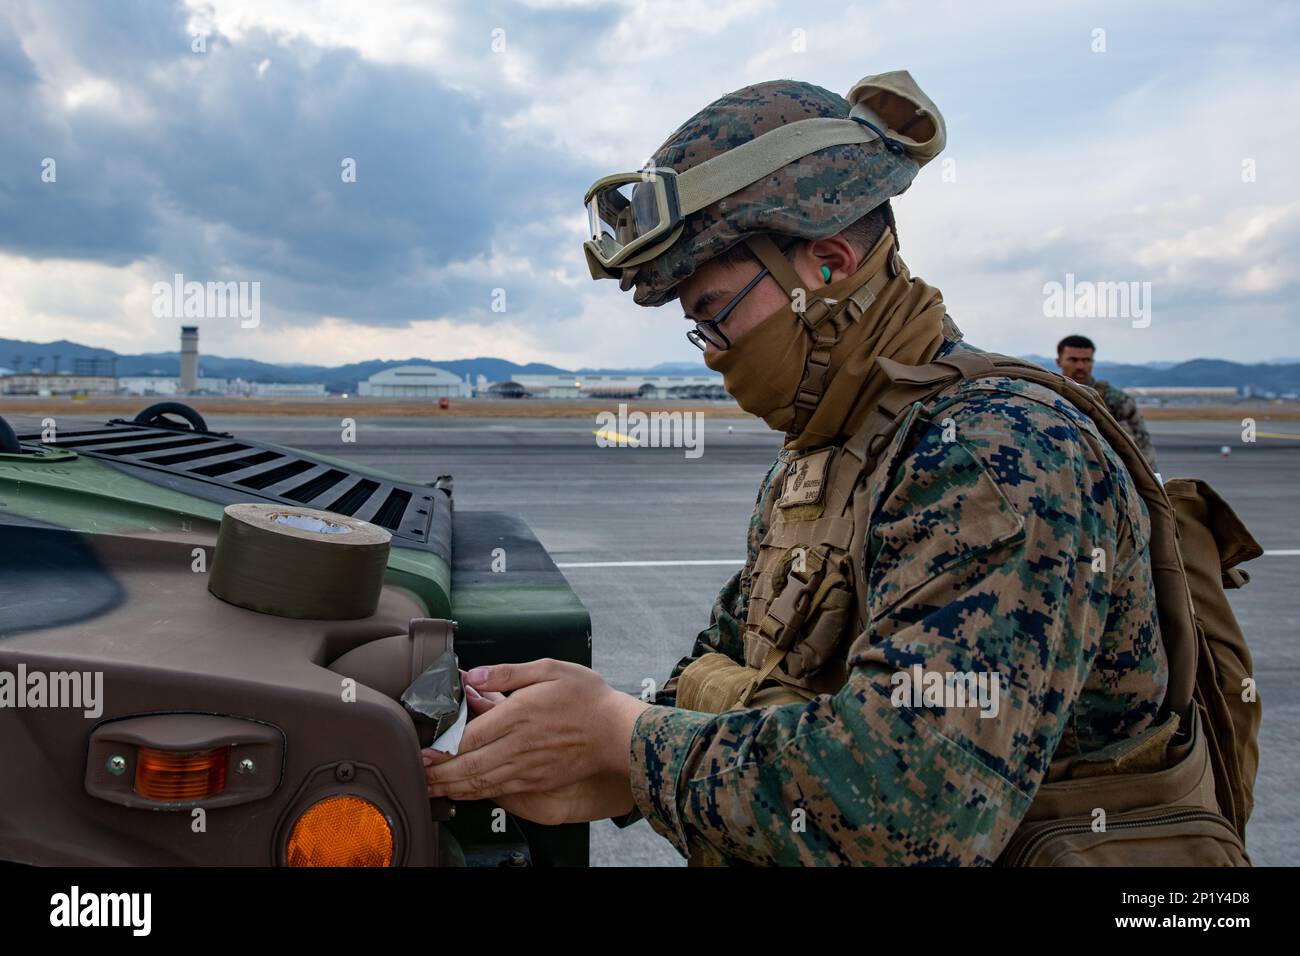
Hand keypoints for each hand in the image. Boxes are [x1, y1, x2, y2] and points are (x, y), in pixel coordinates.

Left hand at [420, 659, 647, 822]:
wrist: (619, 735)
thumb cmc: (587, 698)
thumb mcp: (550, 669)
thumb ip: (508, 672)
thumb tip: (474, 676)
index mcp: (519, 714)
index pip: (469, 736)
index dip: (441, 747)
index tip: (420, 750)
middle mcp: (519, 745)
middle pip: (468, 766)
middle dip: (437, 773)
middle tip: (414, 774)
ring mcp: (527, 768)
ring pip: (479, 783)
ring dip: (450, 787)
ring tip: (429, 787)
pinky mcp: (536, 782)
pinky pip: (497, 791)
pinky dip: (474, 794)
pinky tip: (461, 793)